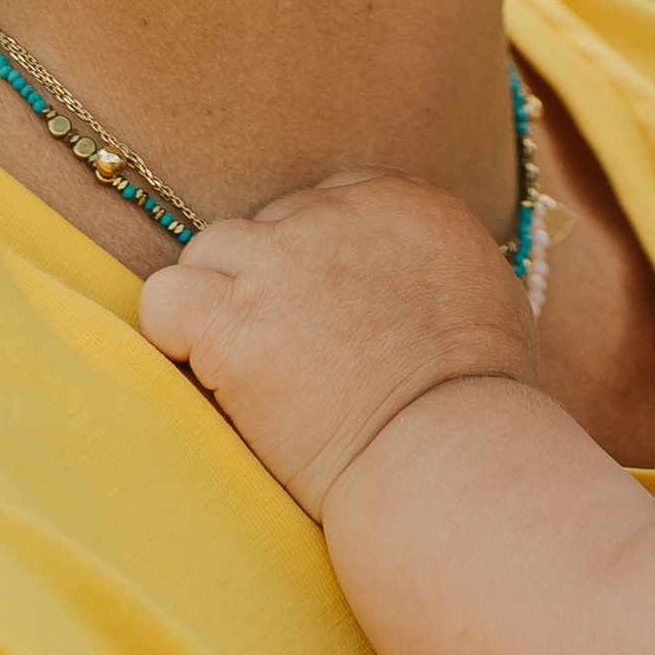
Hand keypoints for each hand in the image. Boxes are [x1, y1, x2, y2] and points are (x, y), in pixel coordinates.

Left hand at [138, 172, 540, 519]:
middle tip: (296, 354)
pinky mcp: (232, 318)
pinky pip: (165, 299)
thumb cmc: (485, 407)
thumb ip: (438, 267)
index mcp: (408, 203)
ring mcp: (280, 262)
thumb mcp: (488, 301)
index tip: (330, 314)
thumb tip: (419, 280)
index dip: (319, 258)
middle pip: (269, 224)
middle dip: (273, 283)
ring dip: (222, 303)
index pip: (329, 197)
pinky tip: (206, 373)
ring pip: (212, 252)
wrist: (451, 457)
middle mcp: (339, 215)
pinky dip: (174, 334)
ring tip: (252, 369)